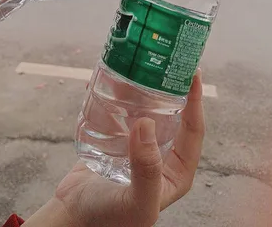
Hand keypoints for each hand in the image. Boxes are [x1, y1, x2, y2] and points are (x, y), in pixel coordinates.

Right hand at [25, 71, 203, 226]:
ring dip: (141, 86)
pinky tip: (108, 78)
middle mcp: (160, 154)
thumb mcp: (137, 201)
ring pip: (144, 108)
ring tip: (135, 64)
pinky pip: (120, 111)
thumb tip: (147, 124)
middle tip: (163, 60)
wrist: (75, 217)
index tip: (194, 73)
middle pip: (170, 113)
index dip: (197, 101)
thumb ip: (146, 169)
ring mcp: (137, 145)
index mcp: (175, 170)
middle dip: (168, 87)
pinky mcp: (115, 138)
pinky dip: (116, 94)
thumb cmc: (111, 219)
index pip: (193, 130)